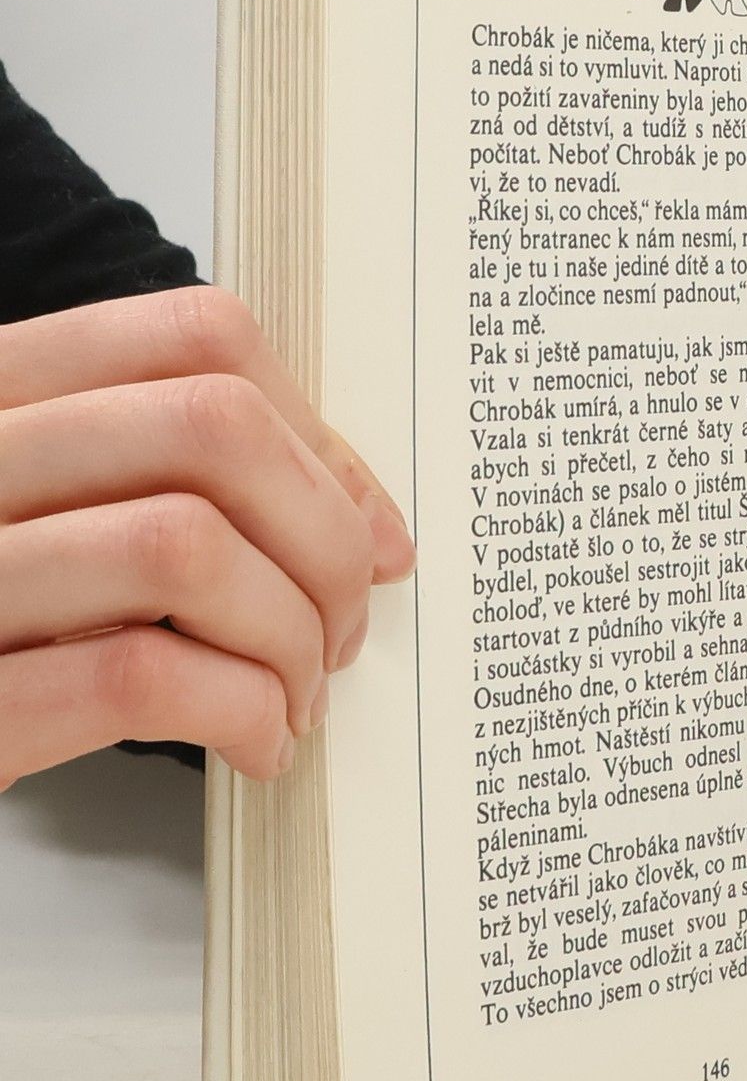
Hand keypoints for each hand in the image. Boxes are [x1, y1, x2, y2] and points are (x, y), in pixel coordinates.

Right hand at [0, 289, 414, 786]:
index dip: (314, 434)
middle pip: (211, 428)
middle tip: (338, 630)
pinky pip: (139, 676)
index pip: (194, 336)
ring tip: (294, 694)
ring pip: (182, 546)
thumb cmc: (1, 629)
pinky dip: (241, 712)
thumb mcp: (71, 523)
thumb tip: (375, 531)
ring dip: (286, 636)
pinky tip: (255, 743)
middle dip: (323, 541)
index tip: (361, 529)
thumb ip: (199, 490)